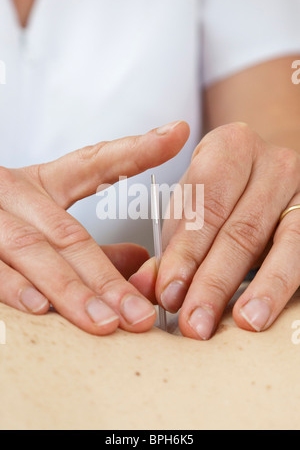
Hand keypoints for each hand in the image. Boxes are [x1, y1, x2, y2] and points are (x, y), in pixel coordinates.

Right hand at [0, 121, 188, 334]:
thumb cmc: (0, 218)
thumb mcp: (42, 219)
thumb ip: (93, 245)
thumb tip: (144, 262)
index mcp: (39, 184)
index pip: (94, 163)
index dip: (136, 151)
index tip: (177, 133)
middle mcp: (12, 195)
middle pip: (67, 234)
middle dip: (106, 276)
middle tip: (142, 313)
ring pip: (30, 254)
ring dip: (68, 290)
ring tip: (105, 322)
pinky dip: (12, 288)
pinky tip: (38, 309)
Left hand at [130, 122, 299, 338]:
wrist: (265, 177)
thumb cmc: (220, 195)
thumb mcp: (190, 209)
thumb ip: (169, 247)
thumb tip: (146, 287)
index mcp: (231, 147)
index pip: (206, 202)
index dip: (187, 252)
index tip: (168, 293)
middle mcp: (274, 163)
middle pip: (242, 228)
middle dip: (215, 281)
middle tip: (195, 323)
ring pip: (288, 243)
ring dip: (263, 287)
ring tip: (244, 323)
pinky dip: (286, 284)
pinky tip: (272, 311)